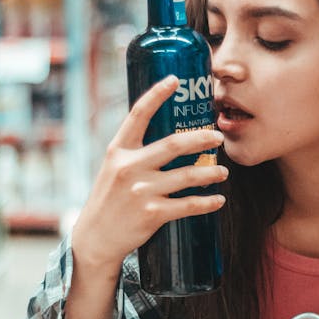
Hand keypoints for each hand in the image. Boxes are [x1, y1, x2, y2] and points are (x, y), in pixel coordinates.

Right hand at [72, 75, 227, 273]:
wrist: (94, 238)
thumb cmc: (110, 199)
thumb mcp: (114, 168)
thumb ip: (136, 152)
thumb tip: (168, 135)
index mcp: (119, 151)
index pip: (138, 115)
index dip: (157, 94)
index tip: (175, 80)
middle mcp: (129, 167)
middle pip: (173, 144)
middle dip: (201, 138)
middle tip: (218, 136)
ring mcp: (141, 191)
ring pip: (187, 176)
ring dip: (211, 172)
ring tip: (224, 171)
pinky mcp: (152, 214)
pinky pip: (188, 205)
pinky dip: (207, 202)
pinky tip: (218, 200)